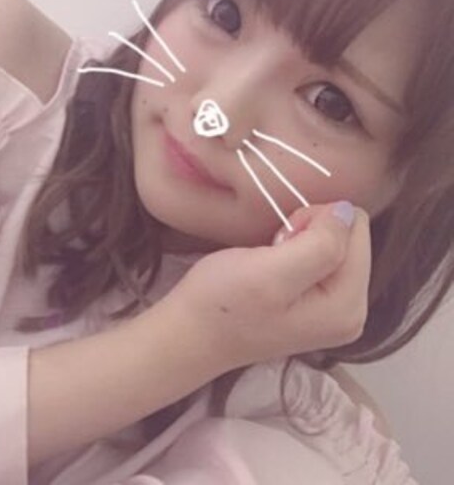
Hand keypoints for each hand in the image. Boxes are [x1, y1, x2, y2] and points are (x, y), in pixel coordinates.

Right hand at [159, 202, 370, 375]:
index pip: (356, 229)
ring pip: (335, 246)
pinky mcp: (316, 309)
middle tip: (272, 252)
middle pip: (351, 238)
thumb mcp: (269, 272)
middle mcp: (353, 313)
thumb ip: (319, 244)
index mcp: (349, 305)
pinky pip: (321, 261)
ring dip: (299, 243)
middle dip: (309, 233)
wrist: (189, 334)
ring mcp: (335, 313)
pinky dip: (294, 254)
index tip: (280, 240)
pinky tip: (271, 269)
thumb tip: (350, 213)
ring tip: (268, 262)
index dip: (314, 222)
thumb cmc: (221, 302)